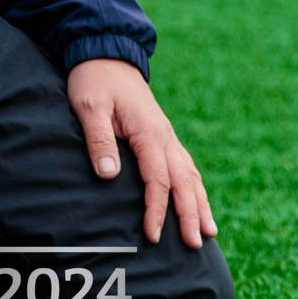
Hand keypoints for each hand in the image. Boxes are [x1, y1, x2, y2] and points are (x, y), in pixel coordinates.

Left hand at [65, 58, 216, 248]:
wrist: (106, 53)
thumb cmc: (94, 80)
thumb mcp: (89, 106)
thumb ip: (99, 140)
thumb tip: (110, 175)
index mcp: (149, 132)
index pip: (158, 179)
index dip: (157, 209)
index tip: (153, 235)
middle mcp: (164, 135)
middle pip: (183, 181)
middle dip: (190, 214)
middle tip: (196, 245)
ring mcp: (166, 134)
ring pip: (190, 174)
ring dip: (199, 204)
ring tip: (209, 233)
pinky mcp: (162, 134)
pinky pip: (185, 165)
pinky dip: (194, 187)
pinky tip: (197, 202)